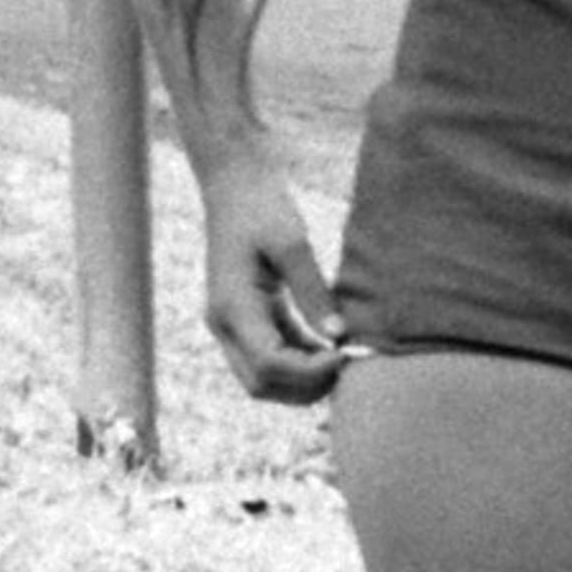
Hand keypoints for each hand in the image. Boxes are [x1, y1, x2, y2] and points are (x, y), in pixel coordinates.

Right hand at [196, 150, 345, 405]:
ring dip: (304, 376)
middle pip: (262, 384)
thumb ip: (313, 291)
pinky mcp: (243, 319)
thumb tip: (337, 336)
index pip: (269, 364)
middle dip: (306, 385)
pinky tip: (330, 344)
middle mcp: (223, 323)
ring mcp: (230, 324)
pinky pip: (270, 355)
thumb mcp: (292, 242)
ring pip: (264, 377)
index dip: (310, 372)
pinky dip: (300, 358)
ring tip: (343, 356)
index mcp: (231, 306)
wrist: (235, 185)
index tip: (346, 356)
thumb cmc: (262, 206)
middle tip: (347, 363)